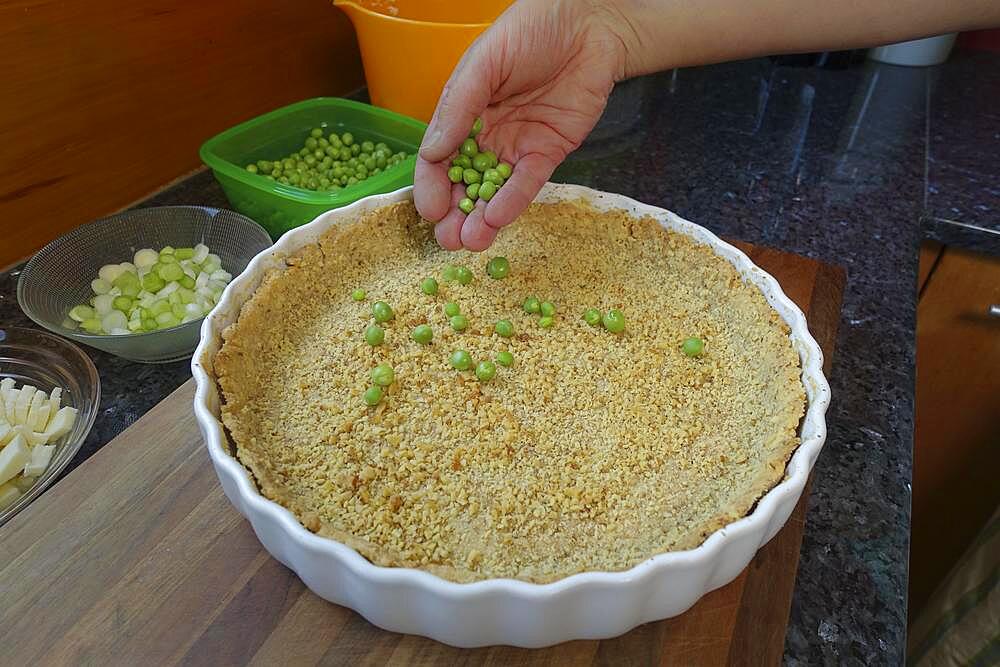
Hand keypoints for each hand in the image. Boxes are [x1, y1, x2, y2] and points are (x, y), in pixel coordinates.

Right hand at [414, 0, 630, 250]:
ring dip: (481, 218)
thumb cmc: (530, 31)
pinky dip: (512, 202)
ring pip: (494, 191)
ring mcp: (517, 146)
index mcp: (462, 113)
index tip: (427, 210)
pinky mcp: (548, 152)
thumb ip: (458, 108)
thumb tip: (431, 153)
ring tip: (471, 242)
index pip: (439, 157)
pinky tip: (498, 219)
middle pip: (464, 182)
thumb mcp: (483, 64)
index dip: (431, 185)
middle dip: (454, 213)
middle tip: (447, 240)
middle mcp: (486, 135)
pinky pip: (527, 183)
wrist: (588, 25)